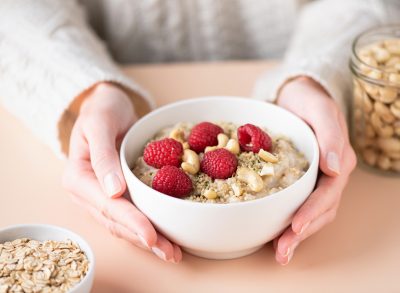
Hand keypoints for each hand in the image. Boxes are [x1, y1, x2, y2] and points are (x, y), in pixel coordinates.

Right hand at [62, 82, 181, 262]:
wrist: (106, 106)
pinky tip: (165, 236)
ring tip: (172, 252)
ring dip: (148, 239)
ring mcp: (101, 196)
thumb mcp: (99, 125)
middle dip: (144, 238)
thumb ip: (103, 157)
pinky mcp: (116, 194)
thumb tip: (114, 192)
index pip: (108, 205)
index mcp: (78, 178)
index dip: (131, 222)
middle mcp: (87, 193)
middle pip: (117, 222)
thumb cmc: (102, 110)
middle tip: (170, 253)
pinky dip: (148, 225)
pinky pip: (132, 214)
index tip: (151, 236)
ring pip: (124, 224)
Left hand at [274, 77, 356, 264]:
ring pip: (311, 213)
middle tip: (282, 252)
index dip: (312, 211)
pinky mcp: (300, 180)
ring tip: (279, 252)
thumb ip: (330, 134)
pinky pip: (297, 205)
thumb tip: (334, 167)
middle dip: (302, 233)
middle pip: (320, 210)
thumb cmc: (309, 99)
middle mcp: (329, 174)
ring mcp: (316, 179)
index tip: (295, 226)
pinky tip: (274, 234)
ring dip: (296, 235)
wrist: (297, 95)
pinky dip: (288, 221)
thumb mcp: (319, 109)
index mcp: (337, 160)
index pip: (327, 192)